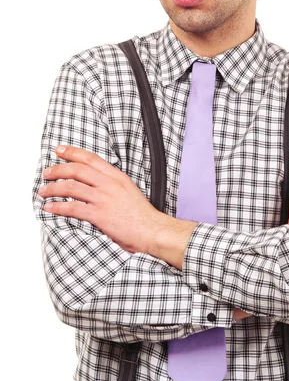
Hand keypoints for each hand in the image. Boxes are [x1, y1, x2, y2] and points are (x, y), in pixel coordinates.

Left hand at [39, 145, 170, 254]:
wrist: (152, 230)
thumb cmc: (141, 215)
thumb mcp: (128, 190)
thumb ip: (112, 184)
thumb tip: (94, 183)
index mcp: (117, 176)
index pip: (91, 158)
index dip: (73, 152)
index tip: (60, 150)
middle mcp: (109, 184)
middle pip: (77, 170)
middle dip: (58, 169)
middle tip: (46, 172)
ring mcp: (104, 199)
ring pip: (72, 187)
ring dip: (53, 188)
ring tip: (43, 191)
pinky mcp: (100, 215)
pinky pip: (73, 208)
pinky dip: (58, 207)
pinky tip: (50, 207)